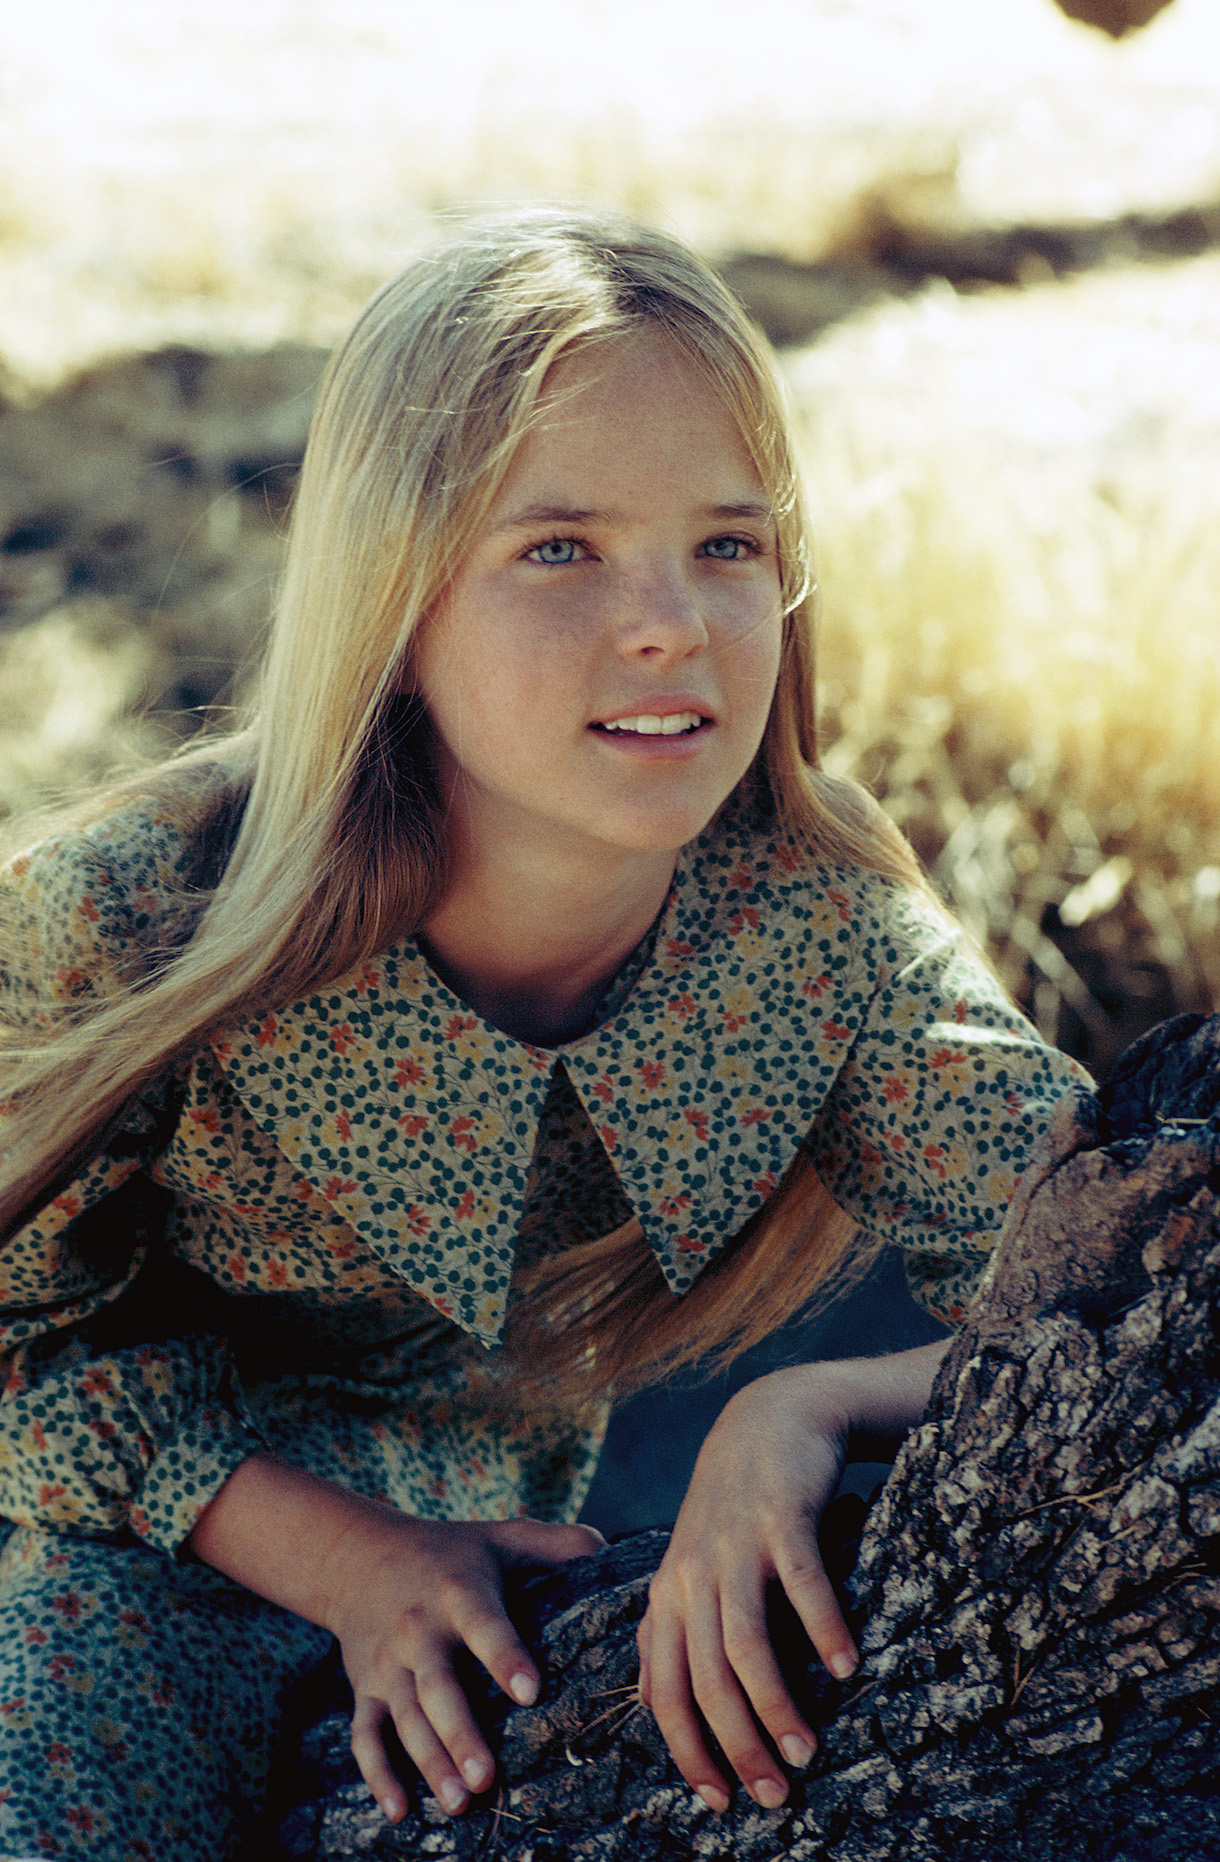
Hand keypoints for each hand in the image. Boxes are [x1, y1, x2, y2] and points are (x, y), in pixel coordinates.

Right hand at [317, 1509, 603, 1821]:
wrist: (359, 1556)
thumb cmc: (448, 1553)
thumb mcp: (498, 1538)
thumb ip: (553, 1545)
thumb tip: (608, 1549)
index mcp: (459, 1593)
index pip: (484, 1625)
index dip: (505, 1657)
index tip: (530, 1692)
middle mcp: (419, 1631)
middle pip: (439, 1687)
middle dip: (460, 1734)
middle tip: (487, 1777)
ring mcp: (388, 1664)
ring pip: (406, 1718)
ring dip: (429, 1761)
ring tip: (459, 1801)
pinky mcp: (365, 1689)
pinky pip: (365, 1735)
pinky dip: (378, 1774)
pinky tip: (399, 1810)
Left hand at [637, 1365, 858, 1813]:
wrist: (771, 1417)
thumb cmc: (734, 1506)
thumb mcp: (691, 1564)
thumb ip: (674, 1627)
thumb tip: (658, 1707)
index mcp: (668, 1593)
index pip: (663, 1690)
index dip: (688, 1751)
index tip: (720, 1802)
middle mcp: (692, 1573)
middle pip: (705, 1679)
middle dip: (737, 1746)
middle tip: (774, 1794)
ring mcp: (737, 1544)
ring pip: (745, 1643)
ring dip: (775, 1704)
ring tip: (806, 1750)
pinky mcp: (782, 1516)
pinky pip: (802, 1585)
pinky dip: (823, 1631)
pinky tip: (845, 1668)